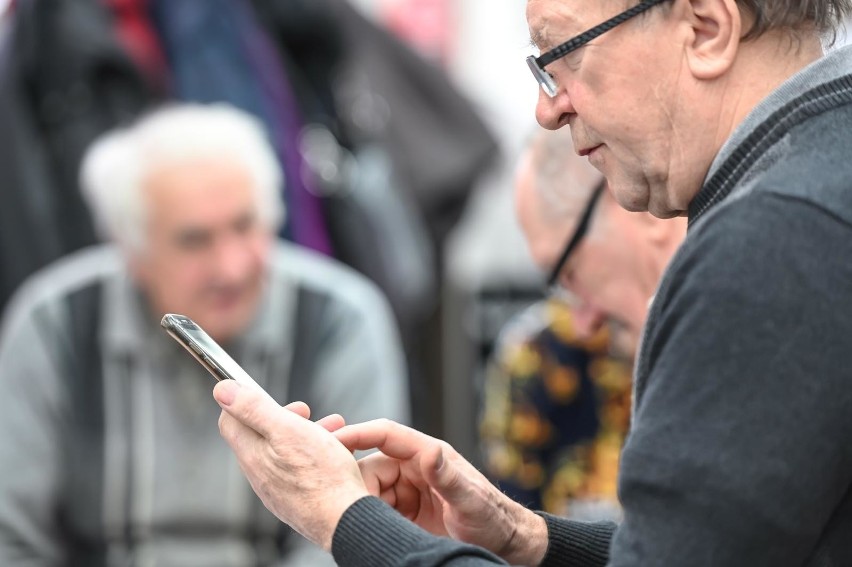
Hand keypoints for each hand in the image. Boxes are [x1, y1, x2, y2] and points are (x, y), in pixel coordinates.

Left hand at [214, 380, 366, 549]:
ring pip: (282, 452)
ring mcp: (277, 491)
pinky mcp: (295, 501)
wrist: (345, 521)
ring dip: (303, 433)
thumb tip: (222, 391)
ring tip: (330, 429)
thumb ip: (254, 408)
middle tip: (304, 411)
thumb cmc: (322, 478)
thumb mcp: (288, 430)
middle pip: (259, 436)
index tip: (263, 392)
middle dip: (282, 416)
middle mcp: (260, 476)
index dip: (244, 401)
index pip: (230, 422)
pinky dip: (311, 454)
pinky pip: (296, 470)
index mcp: (253, 455)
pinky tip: (332, 454)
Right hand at [335, 419, 547, 564]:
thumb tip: (428, 450)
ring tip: (367, 527)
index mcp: (428, 454)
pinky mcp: (405, 510)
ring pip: (370, 489)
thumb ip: (446, 476)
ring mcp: (409, 489)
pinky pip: (377, 508)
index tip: (331, 443)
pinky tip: (371, 532)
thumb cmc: (492, 520)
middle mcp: (415, 467)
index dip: (356, 434)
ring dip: (364, 506)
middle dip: (357, 484)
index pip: (384, 434)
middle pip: (370, 466)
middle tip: (352, 510)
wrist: (503, 545)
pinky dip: (370, 519)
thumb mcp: (469, 501)